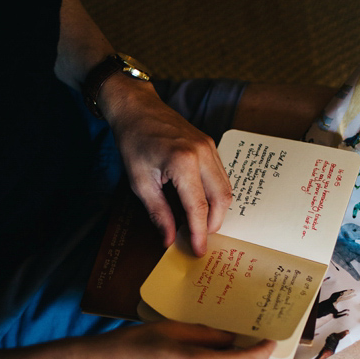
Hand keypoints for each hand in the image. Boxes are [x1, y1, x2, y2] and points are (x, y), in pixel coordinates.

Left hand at [101, 77, 233, 255]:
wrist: (138, 108)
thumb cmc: (133, 141)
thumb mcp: (139, 181)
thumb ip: (158, 212)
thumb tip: (170, 239)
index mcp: (182, 163)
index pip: (198, 207)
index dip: (200, 233)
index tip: (198, 251)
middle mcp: (203, 154)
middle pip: (221, 199)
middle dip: (214, 223)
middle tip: (200, 238)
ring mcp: (210, 148)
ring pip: (226, 188)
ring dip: (217, 210)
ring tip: (201, 223)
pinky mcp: (211, 146)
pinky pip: (221, 176)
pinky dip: (216, 195)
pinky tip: (202, 203)